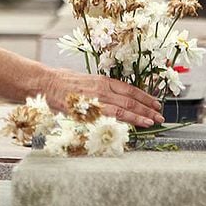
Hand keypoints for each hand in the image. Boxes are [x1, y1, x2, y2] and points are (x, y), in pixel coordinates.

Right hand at [44, 70, 164, 127]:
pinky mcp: (89, 111)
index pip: (129, 89)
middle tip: (160, 115)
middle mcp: (103, 89)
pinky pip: (111, 117)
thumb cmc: (62, 82)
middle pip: (131, 99)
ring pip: (125, 109)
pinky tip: (134, 126)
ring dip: (141, 116)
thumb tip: (111, 95)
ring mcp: (97, 100)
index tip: (155, 102)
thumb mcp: (85, 80)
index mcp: (102, 80)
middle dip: (147, 108)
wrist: (46, 83)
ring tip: (153, 121)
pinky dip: (126, 121)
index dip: (144, 96)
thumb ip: (99, 88)